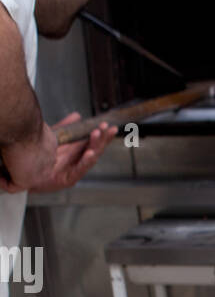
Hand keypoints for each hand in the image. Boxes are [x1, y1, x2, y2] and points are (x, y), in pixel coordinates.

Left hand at [0, 113, 116, 193]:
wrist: (23, 174)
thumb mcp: (53, 138)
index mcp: (75, 152)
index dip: (100, 134)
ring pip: (90, 159)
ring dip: (95, 147)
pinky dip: (85, 162)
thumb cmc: (37, 159)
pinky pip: (79, 170)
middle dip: (103, 139)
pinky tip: (89, 153)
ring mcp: (73, 171)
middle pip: (95, 149)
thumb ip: (65, 128)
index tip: (106, 125)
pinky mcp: (67, 180)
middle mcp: (76, 162)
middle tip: (108, 128)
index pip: (92, 142)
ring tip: (98, 135)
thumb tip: (77, 116)